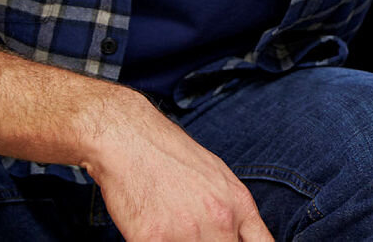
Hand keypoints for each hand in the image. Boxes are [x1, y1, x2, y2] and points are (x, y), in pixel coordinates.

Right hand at [81, 92, 273, 240]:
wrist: (132, 140)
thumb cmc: (173, 156)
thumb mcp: (219, 178)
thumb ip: (232, 211)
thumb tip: (236, 235)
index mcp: (239, 204)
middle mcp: (220, 220)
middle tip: (192, 234)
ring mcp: (188, 233)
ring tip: (172, 230)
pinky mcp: (154, 240)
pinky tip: (151, 232)